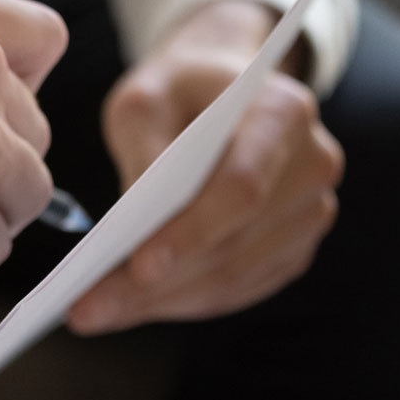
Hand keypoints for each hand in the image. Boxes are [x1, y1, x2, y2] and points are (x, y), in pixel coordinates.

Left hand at [67, 0, 343, 333]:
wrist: (222, 87)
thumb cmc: (179, 89)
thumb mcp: (144, 96)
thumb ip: (141, 148)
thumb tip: (131, 222)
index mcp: (283, 112)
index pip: (242, 187)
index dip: (193, 231)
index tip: (138, 265)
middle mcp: (312, 165)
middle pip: (236, 242)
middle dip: (159, 284)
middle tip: (87, 307)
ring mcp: (310, 210)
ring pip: (235, 276)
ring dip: (164, 302)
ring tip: (96, 311)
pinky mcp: (294, 245)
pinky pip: (240, 287)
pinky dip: (183, 301)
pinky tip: (132, 306)